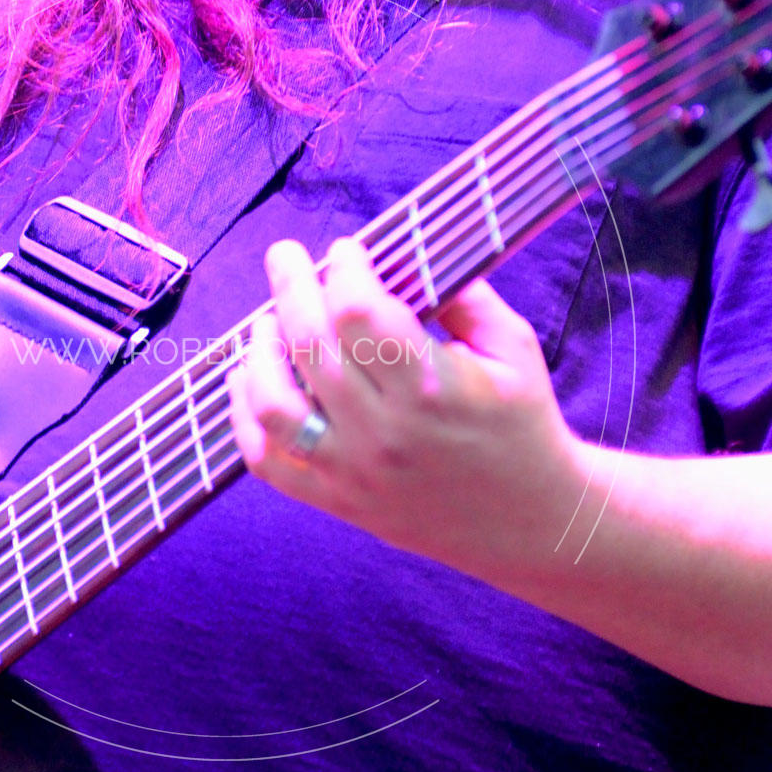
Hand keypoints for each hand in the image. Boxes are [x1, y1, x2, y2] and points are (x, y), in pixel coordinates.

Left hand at [228, 235, 588, 579]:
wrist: (527, 521)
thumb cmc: (522, 424)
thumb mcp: (515, 349)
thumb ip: (466, 296)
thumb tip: (408, 253)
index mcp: (432, 387)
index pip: (359, 313)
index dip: (343, 269)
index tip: (347, 251)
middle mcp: (385, 432)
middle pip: (309, 344)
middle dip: (288, 285)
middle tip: (285, 256)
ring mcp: (354, 471)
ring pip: (273, 405)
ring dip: (258, 352)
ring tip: (267, 323)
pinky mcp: (337, 500)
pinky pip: (266, 462)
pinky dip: (244, 417)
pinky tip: (251, 380)